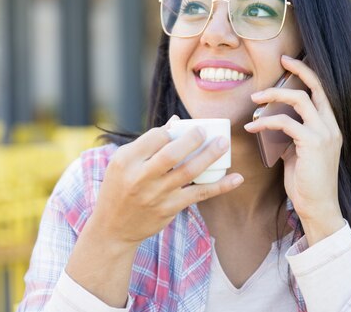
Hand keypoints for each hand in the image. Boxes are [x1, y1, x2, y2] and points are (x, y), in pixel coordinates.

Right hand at [90, 116, 243, 245]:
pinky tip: (236, 178)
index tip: (181, 129)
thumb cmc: (120, 188)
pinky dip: (220, 186)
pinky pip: (199, 194)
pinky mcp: (170, 208)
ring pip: (189, 171)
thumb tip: (176, 122)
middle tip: (206, 130)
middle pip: (172, 153)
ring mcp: (157, 194)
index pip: (154, 137)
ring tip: (224, 143)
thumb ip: (148, 143)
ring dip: (209, 156)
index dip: (171, 130)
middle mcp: (140, 177)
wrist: (113, 228)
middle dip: (193, 139)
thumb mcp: (123, 162)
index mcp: (126, 160)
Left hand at [244, 55, 343, 243]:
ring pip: (299, 100)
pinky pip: (285, 123)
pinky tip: (251, 127)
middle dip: (298, 70)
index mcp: (330, 126)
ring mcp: (324, 133)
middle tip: (280, 61)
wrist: (318, 206)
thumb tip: (273, 124)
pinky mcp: (313, 143)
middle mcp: (331, 126)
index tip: (289, 62)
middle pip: (316, 87)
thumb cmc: (306, 182)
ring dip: (274, 96)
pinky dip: (265, 122)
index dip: (306, 73)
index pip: (321, 91)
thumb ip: (291, 136)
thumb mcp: (298, 153)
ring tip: (254, 99)